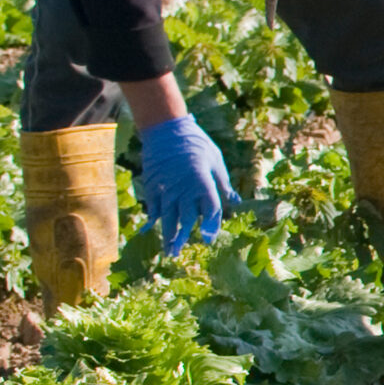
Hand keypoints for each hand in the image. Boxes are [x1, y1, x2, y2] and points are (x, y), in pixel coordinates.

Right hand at [135, 113, 239, 253]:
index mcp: (203, 183)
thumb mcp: (216, 161)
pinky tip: (147, 230)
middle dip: (183, 238)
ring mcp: (166, 189)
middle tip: (178, 254)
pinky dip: (152, 219)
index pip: (210, 211)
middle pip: (185, 219)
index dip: (210, 226)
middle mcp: (184, 190)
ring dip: (167, 235)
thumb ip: (224, 184)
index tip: (208, 239)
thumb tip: (236, 201)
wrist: (167, 130)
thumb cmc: (197, 144)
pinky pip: (153, 207)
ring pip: (167, 218)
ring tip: (167, 251)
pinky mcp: (153, 186)